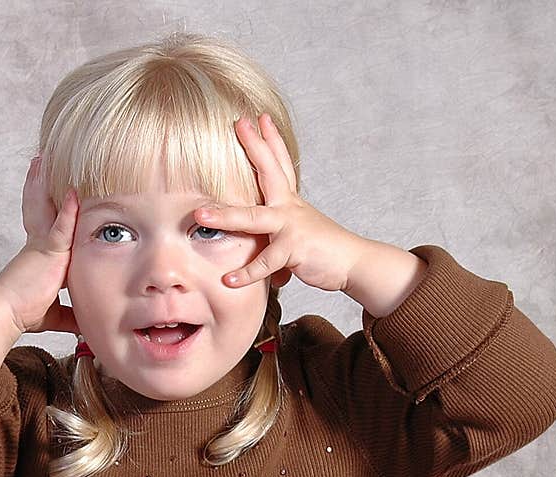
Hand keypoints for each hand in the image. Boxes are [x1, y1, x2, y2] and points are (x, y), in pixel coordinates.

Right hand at [0, 154, 80, 335]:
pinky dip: (69, 209)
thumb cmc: (23, 313)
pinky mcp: (47, 251)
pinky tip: (75, 192)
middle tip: (41, 161)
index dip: (46, 207)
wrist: (5, 312)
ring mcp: (42, 245)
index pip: (44, 225)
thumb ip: (69, 314)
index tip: (52, 192)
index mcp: (39, 256)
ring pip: (48, 207)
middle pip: (40, 206)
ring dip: (48, 182)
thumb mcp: (53, 313)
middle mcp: (38, 245)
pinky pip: (61, 226)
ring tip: (49, 157)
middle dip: (40, 184)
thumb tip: (84, 326)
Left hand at [195, 114, 368, 293]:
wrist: (354, 264)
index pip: (280, 165)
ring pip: (254, 218)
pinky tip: (228, 279)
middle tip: (239, 123)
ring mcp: (291, 227)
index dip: (270, 140)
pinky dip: (246, 273)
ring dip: (226, 216)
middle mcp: (290, 209)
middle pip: (270, 172)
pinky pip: (265, 262)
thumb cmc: (326, 251)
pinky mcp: (293, 250)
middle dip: (254, 147)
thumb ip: (278, 235)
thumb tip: (266, 246)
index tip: (259, 117)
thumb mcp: (300, 234)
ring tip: (201, 215)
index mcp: (291, 203)